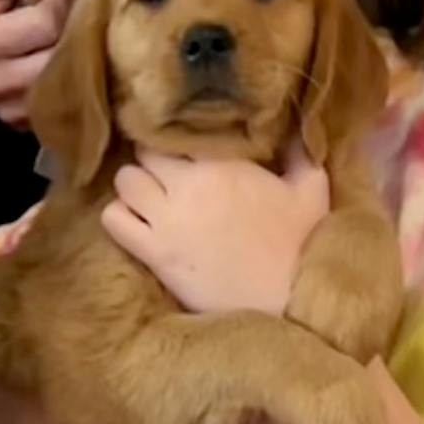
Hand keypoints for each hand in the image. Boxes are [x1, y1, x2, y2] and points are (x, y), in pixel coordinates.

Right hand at [0, 0, 85, 123]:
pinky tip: (52, 60)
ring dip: (71, 52)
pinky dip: (65, 76)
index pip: (47, 21)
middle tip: (60, 15)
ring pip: (68, 77)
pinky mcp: (23, 124)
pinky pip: (63, 99)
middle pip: (61, 52)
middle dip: (69, 27)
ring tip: (57, 37)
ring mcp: (10, 108)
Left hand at [102, 153, 330, 318]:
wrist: (287, 298)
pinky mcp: (154, 252)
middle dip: (151, 161)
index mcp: (222, 163)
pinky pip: (113, 220)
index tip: (186, 152)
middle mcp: (188, 185)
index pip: (179, 133)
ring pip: (123, 182)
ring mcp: (167, 219)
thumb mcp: (311, 187)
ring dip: (132, 188)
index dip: (178, 142)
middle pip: (143, 153)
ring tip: (147, 198)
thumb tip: (296, 125)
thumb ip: (299, 150)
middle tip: (164, 176)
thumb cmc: (301, 242)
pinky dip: (118, 217)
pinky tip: (136, 224)